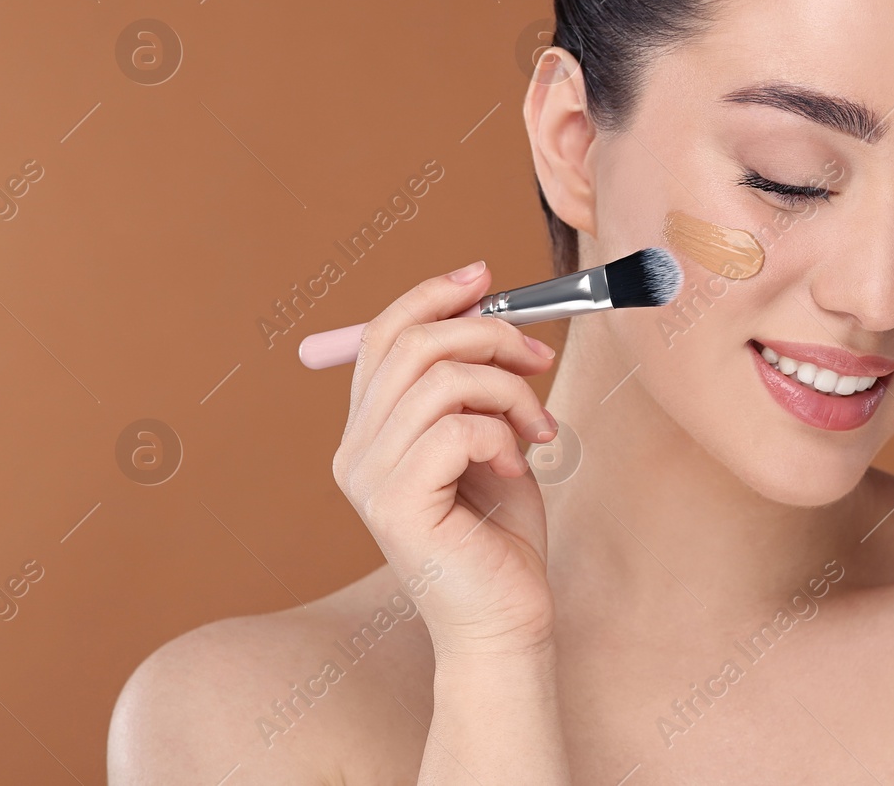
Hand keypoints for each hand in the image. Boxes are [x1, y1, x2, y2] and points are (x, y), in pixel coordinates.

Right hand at [332, 259, 560, 661]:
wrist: (507, 617)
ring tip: (535, 430)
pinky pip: (456, 428)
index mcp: (369, 431)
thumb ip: (476, 380)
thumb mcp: (490, 436)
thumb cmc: (501, 532)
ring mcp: (368, 479)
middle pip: (412, 344)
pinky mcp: (396, 504)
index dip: (433, 295)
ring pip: (441, 381)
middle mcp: (354, 451)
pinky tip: (514, 467)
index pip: (384, 335)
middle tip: (538, 359)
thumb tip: (486, 302)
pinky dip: (501, 434)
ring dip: (508, 392)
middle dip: (487, 335)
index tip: (486, 276)